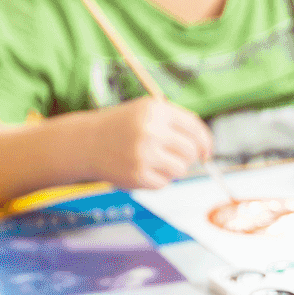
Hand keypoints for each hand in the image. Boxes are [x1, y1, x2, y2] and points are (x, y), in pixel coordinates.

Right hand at [74, 97, 212, 189]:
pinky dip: (157, 179)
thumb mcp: (148, 111)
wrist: (87, 142)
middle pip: (191, 151)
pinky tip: (142, 169)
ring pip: (181, 169)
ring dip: (172, 169)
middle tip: (171, 155)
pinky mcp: (137, 175)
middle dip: (187, 156)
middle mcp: (151, 130)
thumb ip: (177, 122)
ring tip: (154, 161)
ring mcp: (144, 154)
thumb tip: (205, 146)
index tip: (206, 152)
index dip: (206, 142)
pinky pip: (164, 183)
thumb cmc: (123, 127)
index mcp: (156, 110)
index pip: (195, 128)